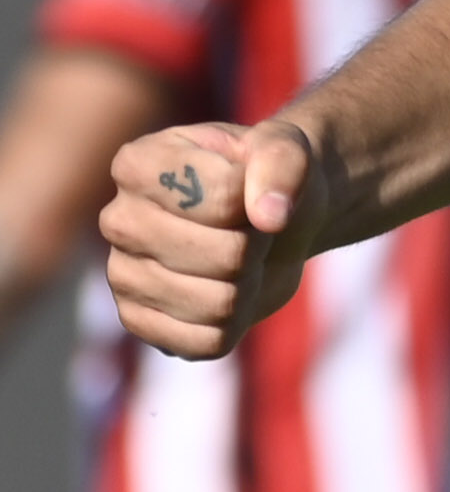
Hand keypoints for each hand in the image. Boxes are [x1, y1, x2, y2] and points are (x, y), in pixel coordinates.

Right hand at [100, 119, 333, 359]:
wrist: (271, 217)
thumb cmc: (269, 176)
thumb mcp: (288, 149)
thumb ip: (282, 163)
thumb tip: (271, 216)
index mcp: (138, 164)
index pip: (217, 196)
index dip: (253, 197)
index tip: (247, 187)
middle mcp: (118, 221)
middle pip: (219, 256)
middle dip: (254, 245)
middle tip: (249, 231)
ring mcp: (122, 275)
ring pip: (216, 304)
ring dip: (249, 284)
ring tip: (239, 261)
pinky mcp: (138, 322)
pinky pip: (204, 342)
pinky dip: (235, 323)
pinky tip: (226, 294)